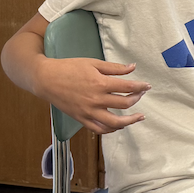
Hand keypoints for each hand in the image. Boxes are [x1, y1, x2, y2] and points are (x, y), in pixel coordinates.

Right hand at [34, 58, 149, 133]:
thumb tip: (133, 67)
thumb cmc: (69, 68)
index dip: (140, 86)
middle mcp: (96, 100)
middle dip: (136, 98)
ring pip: (114, 122)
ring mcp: (88, 111)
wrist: (46, 79)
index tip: (147, 86)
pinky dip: (111, 129)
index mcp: (100, 83)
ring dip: (129, 121)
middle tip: (141, 94)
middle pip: (124, 103)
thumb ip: (114, 68)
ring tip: (138, 117)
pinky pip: (99, 129)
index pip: (127, 87)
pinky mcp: (81, 118)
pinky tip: (119, 125)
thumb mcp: (93, 63)